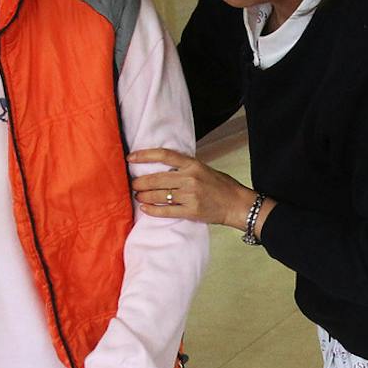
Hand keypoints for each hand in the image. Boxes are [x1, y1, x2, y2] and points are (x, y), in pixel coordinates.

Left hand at [127, 148, 256, 229]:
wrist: (237, 204)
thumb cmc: (221, 186)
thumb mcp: (204, 169)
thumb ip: (185, 168)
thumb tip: (162, 168)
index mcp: (193, 165)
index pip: (164, 155)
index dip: (144, 155)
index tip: (130, 158)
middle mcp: (190, 178)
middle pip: (156, 178)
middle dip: (140, 182)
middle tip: (132, 184)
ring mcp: (190, 196)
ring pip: (159, 195)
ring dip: (144, 196)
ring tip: (138, 196)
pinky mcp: (191, 211)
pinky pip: (166, 211)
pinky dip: (153, 210)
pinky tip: (145, 209)